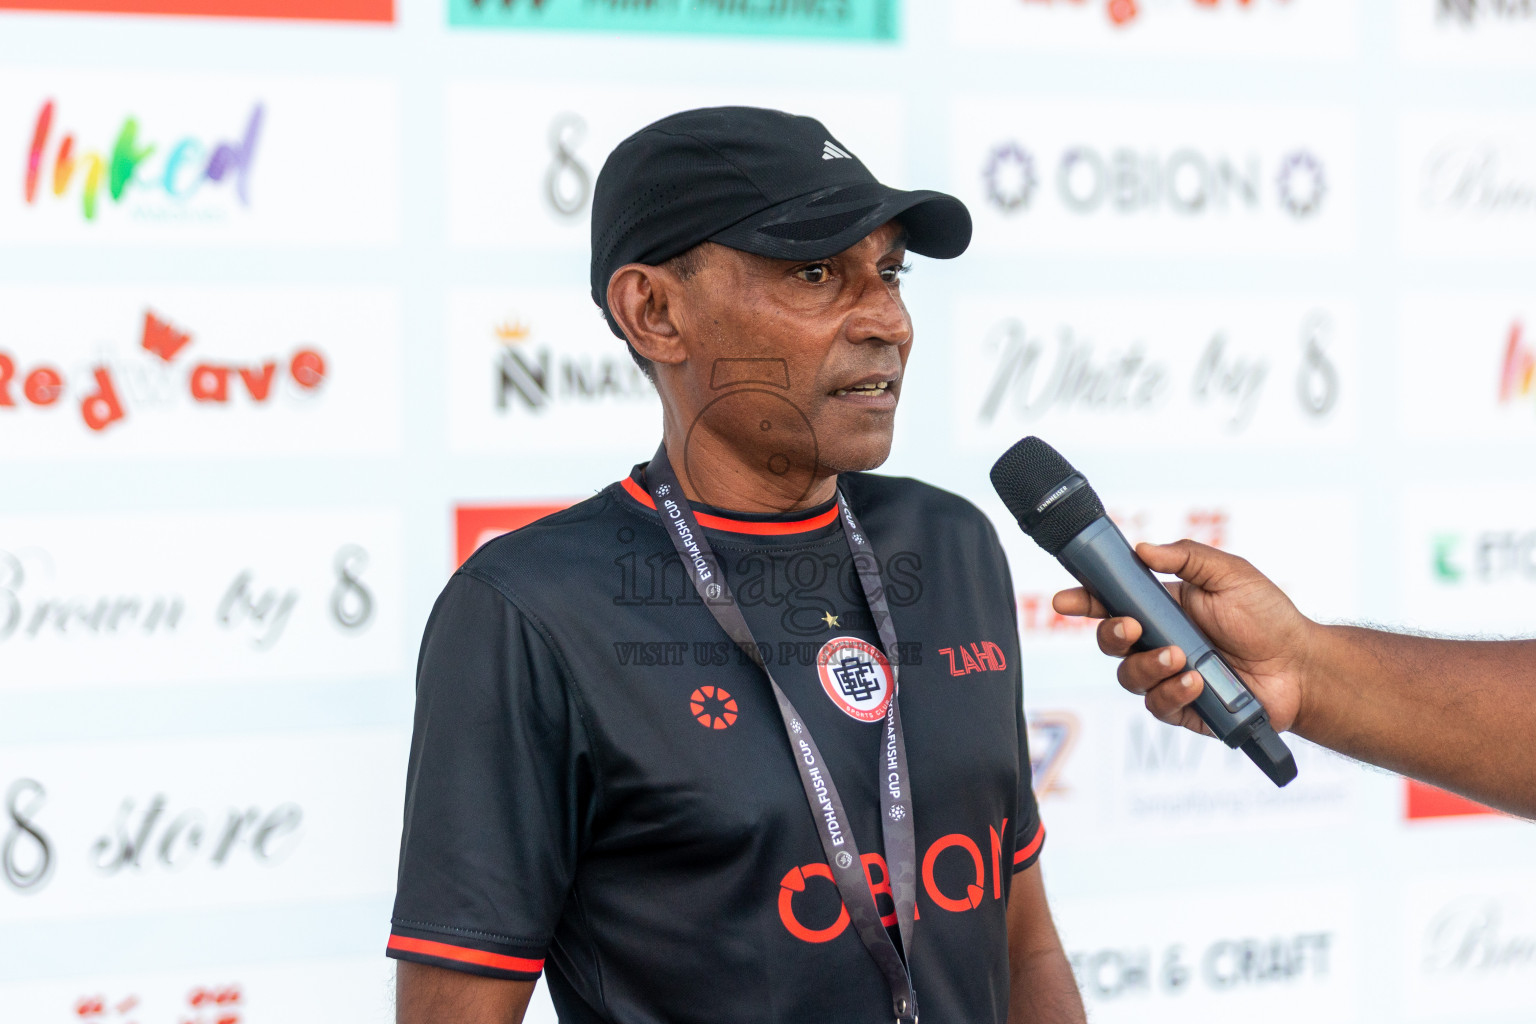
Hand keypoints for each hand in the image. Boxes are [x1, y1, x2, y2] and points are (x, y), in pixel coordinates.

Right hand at [1050, 539, 1314, 736]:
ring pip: (1129, 677)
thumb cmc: (1268, 618)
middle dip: (1111, 635)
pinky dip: (1173, 692)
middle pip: (1110, 642)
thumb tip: (1142, 549)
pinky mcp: (1184, 709)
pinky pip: (1158, 705)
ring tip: (1182, 657)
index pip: (1111, 602)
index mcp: (1162, 608)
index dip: (1084, 601)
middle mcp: (1159, 642)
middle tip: (1133, 628)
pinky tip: (1196, 681)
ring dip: (1149, 666)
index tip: (1064, 600)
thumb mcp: (1229, 573)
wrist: (1302, 667)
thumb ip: (1186, 556)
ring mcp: (1169, 677)